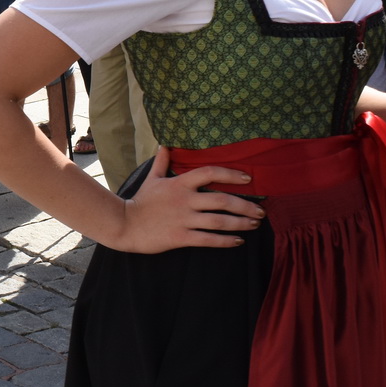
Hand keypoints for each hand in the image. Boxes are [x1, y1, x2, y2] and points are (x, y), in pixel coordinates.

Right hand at [113, 145, 263, 253]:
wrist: (125, 224)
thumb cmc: (141, 201)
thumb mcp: (152, 179)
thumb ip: (162, 162)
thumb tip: (165, 145)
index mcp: (180, 184)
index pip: (210, 173)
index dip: (231, 174)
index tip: (248, 178)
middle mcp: (184, 200)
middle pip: (222, 200)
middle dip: (245, 206)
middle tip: (261, 211)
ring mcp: (183, 219)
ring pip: (219, 221)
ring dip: (241, 223)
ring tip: (255, 225)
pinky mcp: (180, 237)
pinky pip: (209, 240)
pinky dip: (226, 241)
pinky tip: (238, 241)